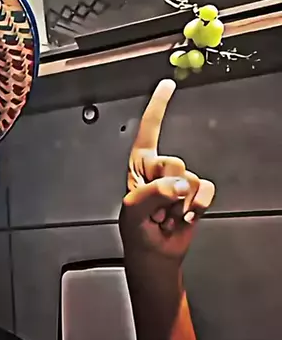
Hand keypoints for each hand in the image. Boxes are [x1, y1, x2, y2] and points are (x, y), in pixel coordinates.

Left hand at [119, 79, 214, 262]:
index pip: (148, 130)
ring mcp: (179, 182)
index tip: (167, 85)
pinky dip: (198, 207)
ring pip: (190, 179)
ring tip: (167, 215)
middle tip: (157, 209)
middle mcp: (159, 169)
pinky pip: (205, 189)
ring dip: (180, 204)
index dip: (157, 107)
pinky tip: (185, 216)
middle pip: (174, 162)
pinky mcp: (195, 194)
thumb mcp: (133, 211)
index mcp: (139, 166)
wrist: (156, 254)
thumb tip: (178, 184)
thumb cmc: (137, 231)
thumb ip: (151, 193)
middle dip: (166, 189)